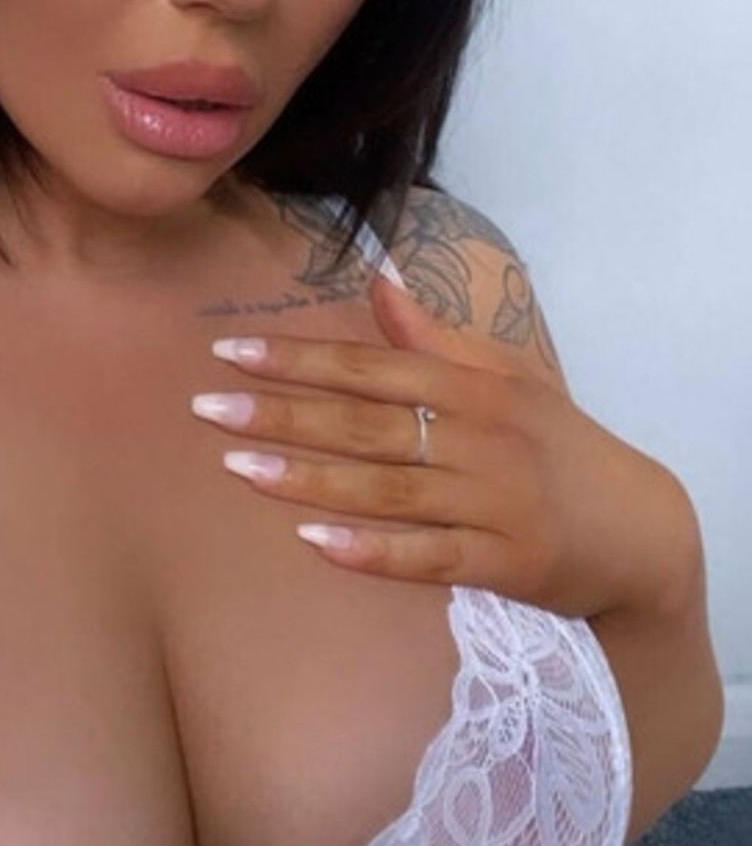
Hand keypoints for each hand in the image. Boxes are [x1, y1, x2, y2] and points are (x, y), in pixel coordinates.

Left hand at [190, 269, 698, 620]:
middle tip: (206, 408)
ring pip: (385, 488)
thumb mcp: (506, 379)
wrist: (639, 528)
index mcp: (473, 387)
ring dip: (308, 479)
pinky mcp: (502, 562)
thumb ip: (436, 339)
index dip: (300, 359)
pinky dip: (371, 551)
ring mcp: (489, 502)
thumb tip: (378, 282)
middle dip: (282, 413)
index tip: (230, 353)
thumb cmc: (557, 446)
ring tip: (237, 469)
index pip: (371, 367)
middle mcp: (478, 438)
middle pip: (365, 424)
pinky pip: (426, 557)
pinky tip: (313, 542)